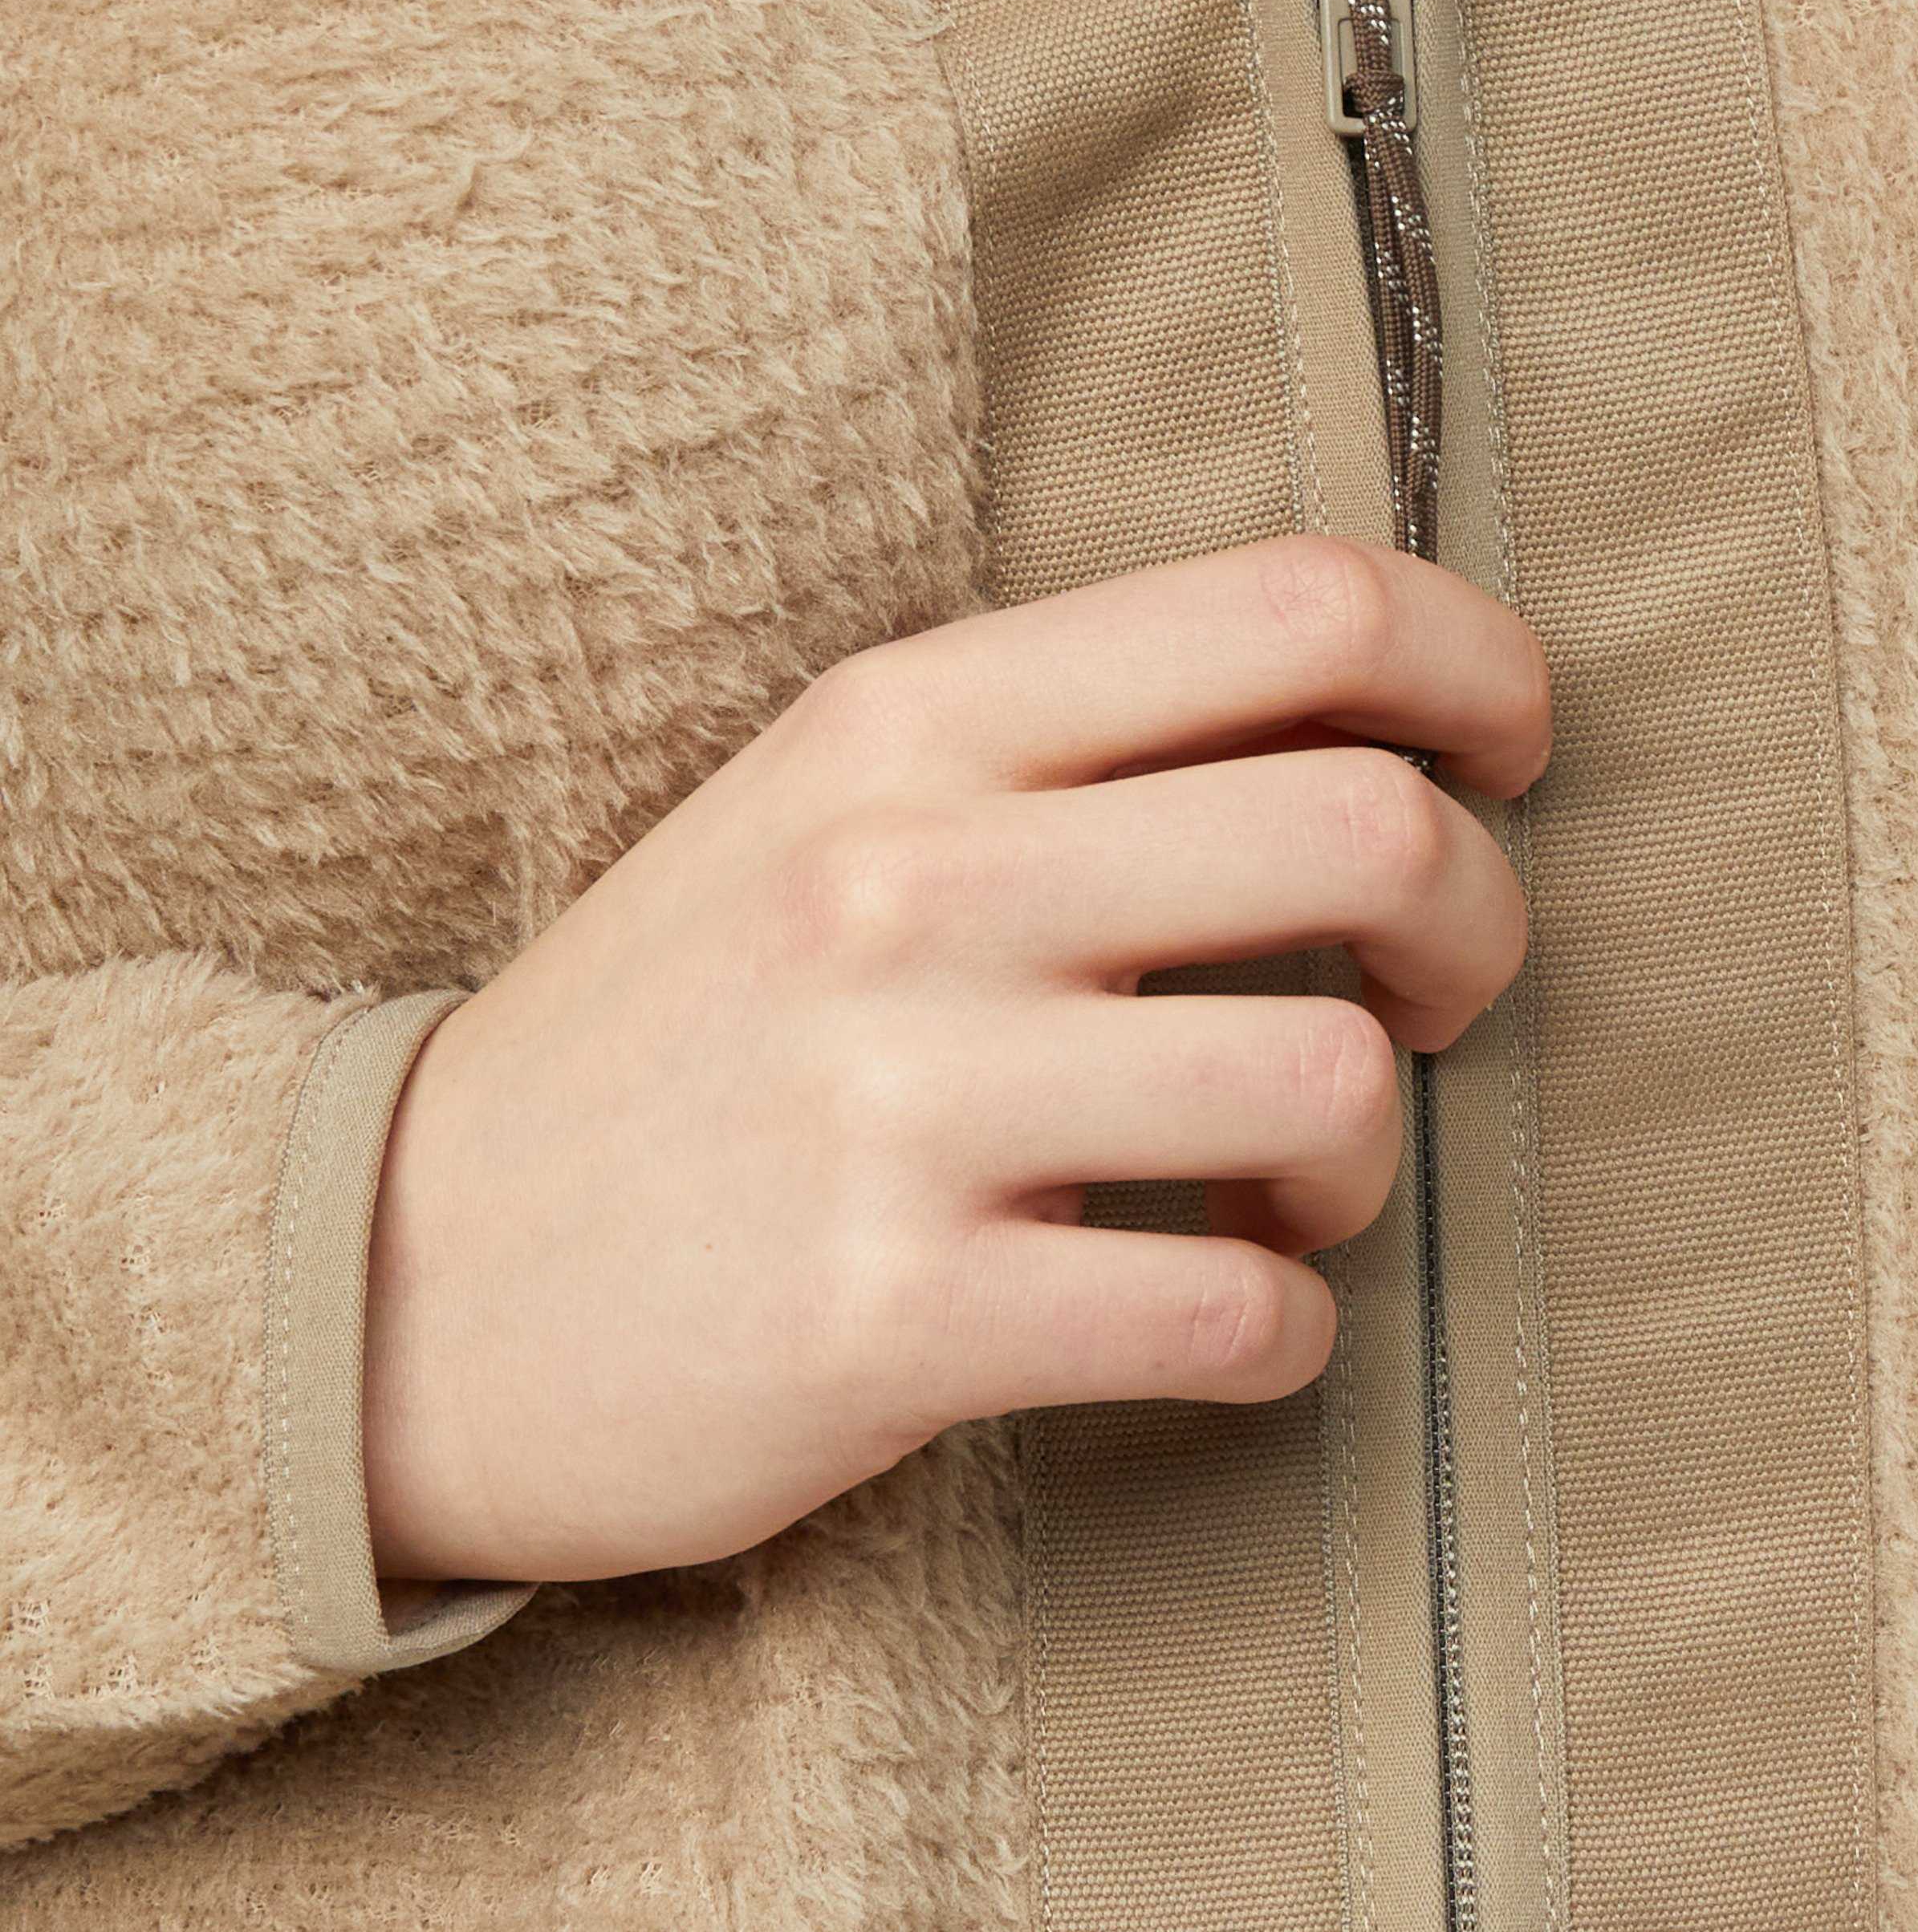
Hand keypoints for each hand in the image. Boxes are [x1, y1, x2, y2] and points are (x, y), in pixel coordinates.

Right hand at [361, 536, 1547, 1587]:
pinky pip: (1240, 1316)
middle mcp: (916, 876)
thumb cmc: (685, 1036)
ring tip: (1296, 1187)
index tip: (1511, 749)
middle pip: (1373, 827)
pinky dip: (1290, 1330)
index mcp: (918, 715)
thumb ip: (1075, 741)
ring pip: (1336, 1080)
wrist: (392, 1287)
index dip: (1478, 662)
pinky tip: (1228, 1315)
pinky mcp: (896, 1318)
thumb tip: (1374, 714)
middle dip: (1484, 921)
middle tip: (1448, 993)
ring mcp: (902, 1099)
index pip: (1303, 602)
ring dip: (1375, 1159)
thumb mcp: (837, 806)